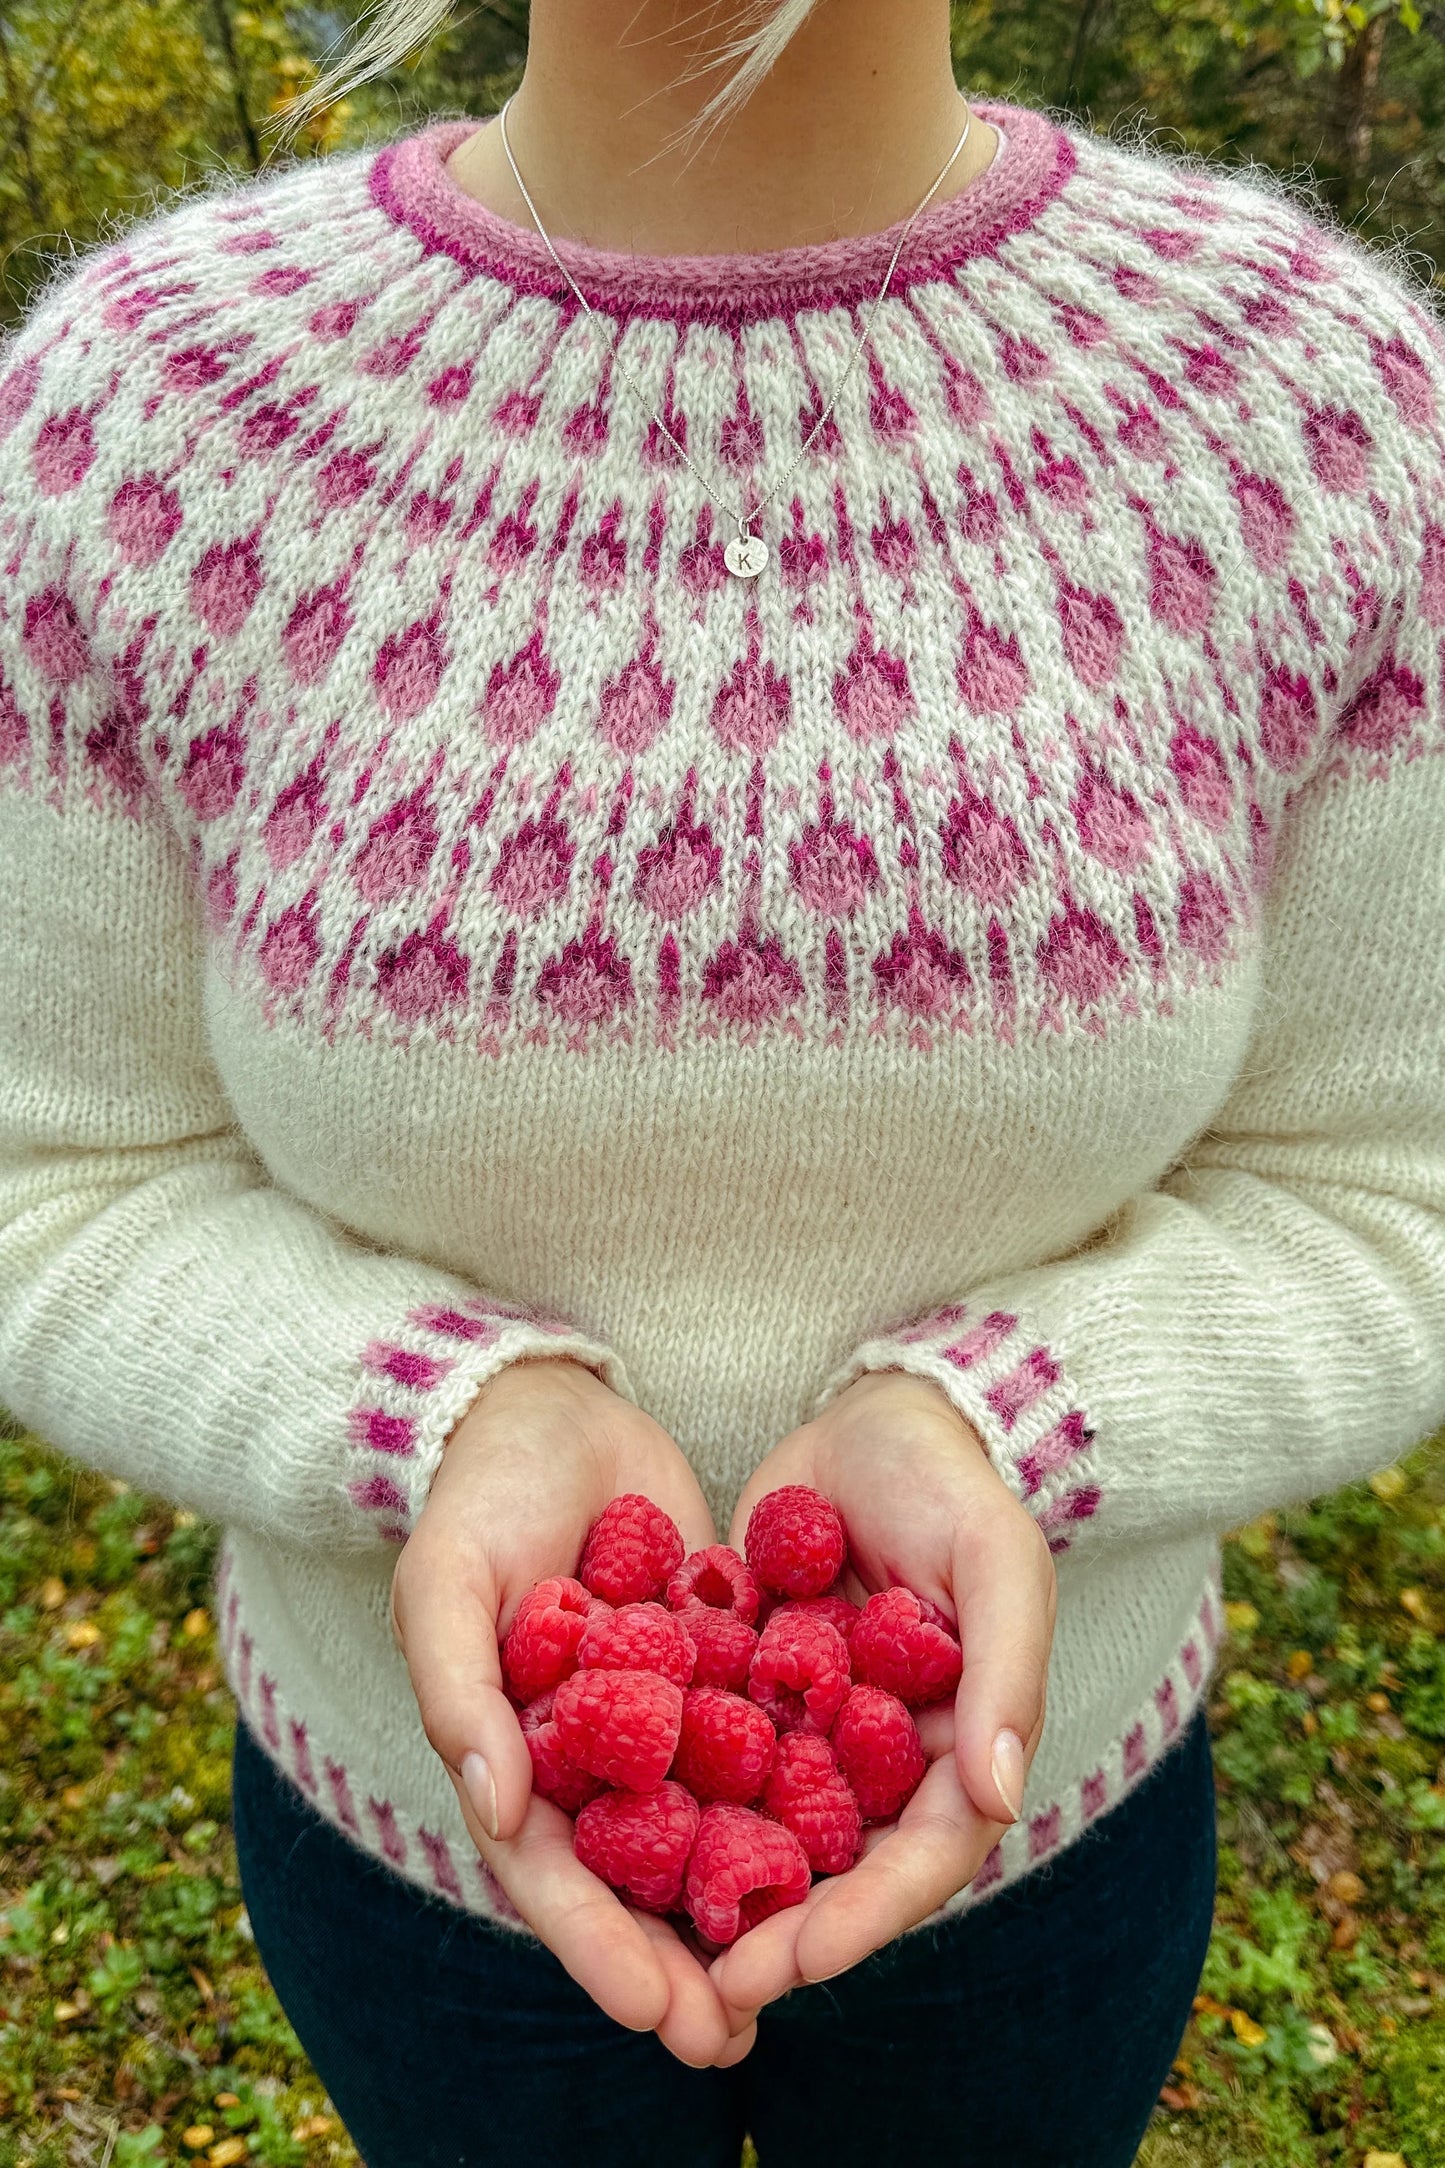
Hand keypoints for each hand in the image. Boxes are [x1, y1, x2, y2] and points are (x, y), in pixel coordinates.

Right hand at [390, 1356, 752, 2070]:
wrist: (550, 1407)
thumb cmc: (479, 1496)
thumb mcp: (448, 1579)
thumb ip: (461, 1690)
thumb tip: (496, 1807)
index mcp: (513, 1756)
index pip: (555, 1877)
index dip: (600, 1950)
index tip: (654, 2013)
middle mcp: (587, 1757)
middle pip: (637, 1881)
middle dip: (682, 1963)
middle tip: (735, 2038)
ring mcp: (655, 1718)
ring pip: (704, 1833)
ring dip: (745, 1907)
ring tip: (803, 1977)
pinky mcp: (713, 1670)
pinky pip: (756, 1745)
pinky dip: (791, 1799)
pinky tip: (851, 1846)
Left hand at [711, 1368, 1056, 2017]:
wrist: (877, 1411)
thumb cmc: (953, 1484)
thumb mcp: (997, 1562)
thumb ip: (1005, 1672)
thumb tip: (997, 1797)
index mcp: (954, 1749)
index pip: (918, 1861)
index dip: (862, 1918)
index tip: (796, 1961)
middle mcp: (878, 1759)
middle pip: (832, 1873)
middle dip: (777, 1938)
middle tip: (708, 1994)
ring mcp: (807, 1727)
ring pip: (761, 1833)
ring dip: (713, 1896)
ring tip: (648, 1953)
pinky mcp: (743, 1688)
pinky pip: (704, 1757)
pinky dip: (665, 1801)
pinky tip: (601, 1839)